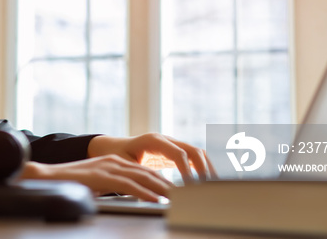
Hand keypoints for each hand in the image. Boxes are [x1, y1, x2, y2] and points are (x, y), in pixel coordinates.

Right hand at [19, 156, 173, 201]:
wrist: (47, 177)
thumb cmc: (72, 183)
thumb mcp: (98, 183)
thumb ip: (114, 187)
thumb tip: (132, 196)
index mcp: (114, 162)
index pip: (144, 170)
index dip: (162, 180)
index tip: (177, 190)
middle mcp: (114, 162)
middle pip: (147, 172)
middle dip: (167, 184)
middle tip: (184, 194)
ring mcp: (108, 167)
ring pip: (141, 177)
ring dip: (161, 188)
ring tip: (175, 198)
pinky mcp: (102, 176)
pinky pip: (128, 185)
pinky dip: (144, 192)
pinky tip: (154, 199)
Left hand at [86, 133, 215, 183]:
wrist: (112, 147)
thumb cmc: (116, 156)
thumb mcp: (126, 165)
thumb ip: (142, 174)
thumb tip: (158, 188)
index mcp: (153, 140)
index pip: (178, 153)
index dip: (187, 170)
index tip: (191, 186)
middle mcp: (165, 139)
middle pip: (192, 150)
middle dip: (203, 168)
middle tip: (208, 187)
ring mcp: (171, 144)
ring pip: (196, 152)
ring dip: (207, 168)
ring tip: (213, 186)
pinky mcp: (174, 152)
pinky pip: (193, 158)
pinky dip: (202, 168)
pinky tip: (207, 181)